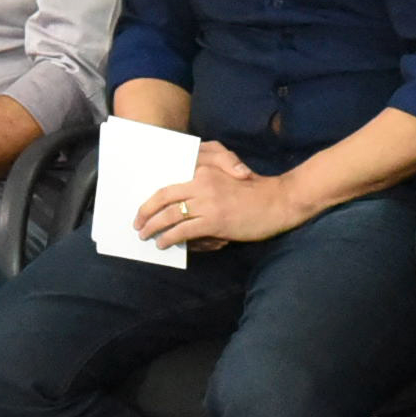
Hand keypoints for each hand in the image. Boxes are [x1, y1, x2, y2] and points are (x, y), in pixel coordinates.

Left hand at [136, 143, 306, 251]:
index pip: (169, 185)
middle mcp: (202, 184)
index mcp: (204, 172)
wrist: (278, 201)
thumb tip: (182, 203)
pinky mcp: (215, 221)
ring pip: (171, 216)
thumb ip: (206, 183)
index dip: (151, 199)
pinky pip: (184, 231)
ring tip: (147, 237)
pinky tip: (164, 243)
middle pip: (163, 199)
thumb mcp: (230, 175)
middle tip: (137, 225)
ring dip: (154, 228)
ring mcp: (208, 203)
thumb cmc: (255, 191)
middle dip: (146, 213)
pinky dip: (170, 238)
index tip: (142, 209)